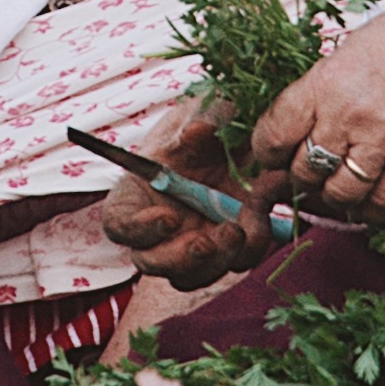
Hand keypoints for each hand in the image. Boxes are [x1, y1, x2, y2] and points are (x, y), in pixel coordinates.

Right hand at [95, 118, 269, 286]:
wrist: (244, 133)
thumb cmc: (209, 119)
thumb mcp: (204, 110)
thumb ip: (200, 119)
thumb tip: (198, 131)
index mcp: (137, 194)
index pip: (120, 224)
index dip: (138, 229)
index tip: (168, 218)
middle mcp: (159, 228)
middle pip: (153, 263)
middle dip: (182, 258)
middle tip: (210, 239)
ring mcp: (193, 243)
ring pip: (195, 275)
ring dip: (220, 258)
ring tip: (246, 219)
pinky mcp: (229, 248)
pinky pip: (237, 261)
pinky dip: (253, 240)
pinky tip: (264, 203)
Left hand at [248, 1, 384, 222]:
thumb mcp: (354, 47)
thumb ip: (326, 83)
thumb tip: (305, 114)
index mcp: (325, 83)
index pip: (275, 131)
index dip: (266, 150)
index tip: (271, 154)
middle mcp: (346, 117)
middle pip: (303, 169)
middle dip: (300, 175)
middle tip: (307, 170)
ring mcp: (381, 143)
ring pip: (338, 193)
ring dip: (333, 195)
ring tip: (338, 186)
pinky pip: (381, 202)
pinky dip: (370, 209)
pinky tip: (369, 202)